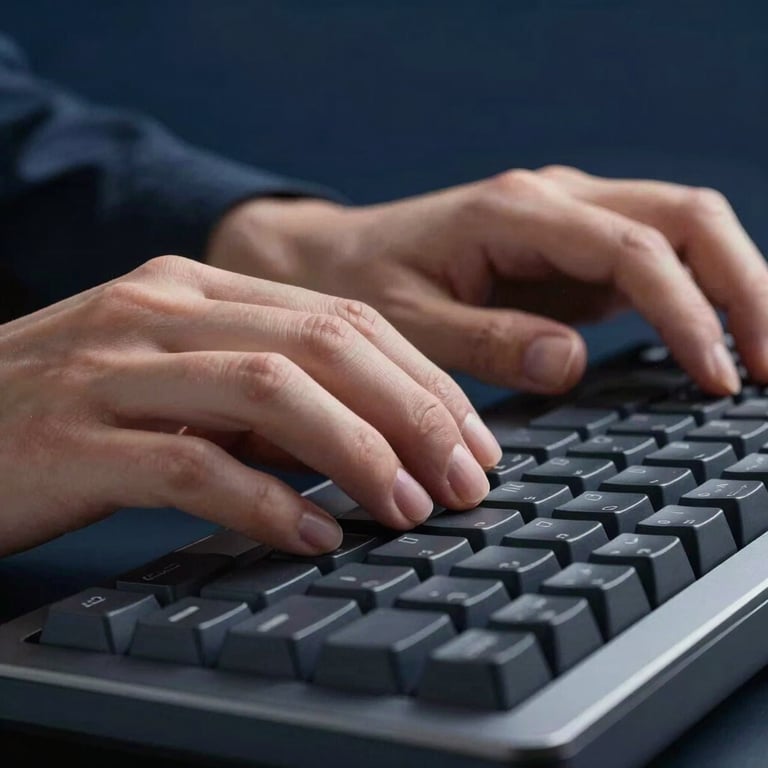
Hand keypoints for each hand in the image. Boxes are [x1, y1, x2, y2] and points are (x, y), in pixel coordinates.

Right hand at [0, 256, 500, 556]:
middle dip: (414, 412)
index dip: (424, 378)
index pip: (344, 316)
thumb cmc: (71, 405)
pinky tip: (315, 536)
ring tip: (410, 508)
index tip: (473, 438)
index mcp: (196, 287)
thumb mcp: (176, 374)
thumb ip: (260, 388)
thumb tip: (368, 436)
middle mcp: (161, 310)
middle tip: (466, 479)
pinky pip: (191, 467)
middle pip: (324, 344)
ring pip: (269, 392)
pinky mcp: (72, 440)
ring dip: (357, 454)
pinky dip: (266, 503)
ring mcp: (113, 369)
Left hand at [208, 166, 767, 395]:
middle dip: (744, 288)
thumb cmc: (360, 283)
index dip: (688, 314)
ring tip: (761, 357)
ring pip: (684, 231)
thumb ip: (486, 341)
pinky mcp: (570, 252)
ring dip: (733, 288)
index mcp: (517, 212)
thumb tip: (571, 363)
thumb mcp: (407, 320)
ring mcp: (569, 224)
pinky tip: (711, 344)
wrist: (333, 257)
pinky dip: (696, 298)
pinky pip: (654, 262)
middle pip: (688, 219)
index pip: (635, 251)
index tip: (717, 377)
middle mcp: (555, 203)